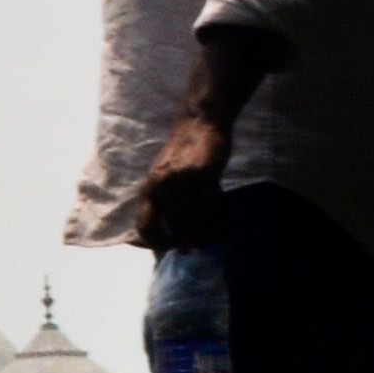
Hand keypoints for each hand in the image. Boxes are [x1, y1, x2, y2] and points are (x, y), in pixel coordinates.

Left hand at [138, 113, 229, 251]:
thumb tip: (171, 232)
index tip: (172, 249)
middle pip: (175, 230)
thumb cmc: (182, 153)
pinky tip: (229, 224)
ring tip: (218, 238)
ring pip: (197, 222)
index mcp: (148, 189)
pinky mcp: (204, 175)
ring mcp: (183, 182)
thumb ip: (163, 200)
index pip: (144, 227)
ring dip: (210, 234)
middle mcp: (161, 187)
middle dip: (190, 243)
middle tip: (202, 247)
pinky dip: (223, 220)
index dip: (156, 244)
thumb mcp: (163, 176)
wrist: (199, 122)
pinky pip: (214, 208)